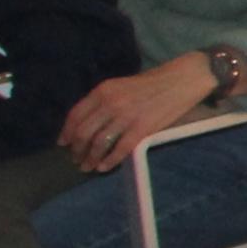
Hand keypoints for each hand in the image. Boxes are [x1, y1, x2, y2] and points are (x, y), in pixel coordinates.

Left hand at [63, 54, 225, 172]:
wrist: (183, 80)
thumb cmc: (154, 82)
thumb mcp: (122, 86)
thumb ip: (104, 101)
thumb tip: (89, 123)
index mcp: (103, 90)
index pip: (76, 115)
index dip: (67, 132)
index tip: (63, 144)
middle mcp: (110, 103)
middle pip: (84, 132)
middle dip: (77, 149)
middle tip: (76, 159)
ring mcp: (126, 116)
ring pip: (99, 143)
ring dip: (90, 158)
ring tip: (87, 166)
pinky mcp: (143, 128)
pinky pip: (120, 149)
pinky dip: (109, 161)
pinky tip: (104, 167)